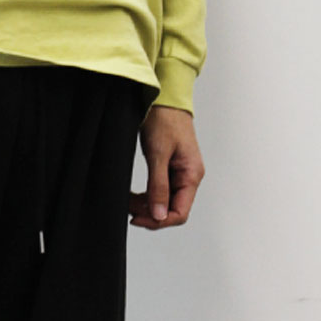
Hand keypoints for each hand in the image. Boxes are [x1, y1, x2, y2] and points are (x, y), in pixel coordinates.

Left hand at [130, 105, 205, 228]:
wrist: (164, 99)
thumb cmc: (165, 120)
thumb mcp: (158, 154)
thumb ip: (158, 186)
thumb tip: (159, 215)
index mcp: (191, 175)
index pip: (180, 213)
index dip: (159, 221)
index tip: (137, 219)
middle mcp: (189, 177)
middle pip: (171, 210)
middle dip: (149, 213)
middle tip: (128, 208)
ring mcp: (180, 174)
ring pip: (164, 203)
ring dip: (146, 206)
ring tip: (128, 201)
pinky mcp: (170, 170)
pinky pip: (160, 192)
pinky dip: (146, 197)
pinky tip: (134, 196)